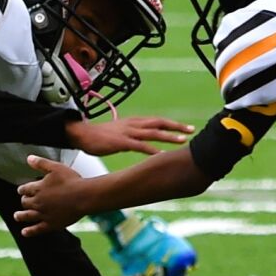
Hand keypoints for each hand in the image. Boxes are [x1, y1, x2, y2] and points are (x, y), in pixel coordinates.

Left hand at [15, 155, 89, 234]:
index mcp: (38, 188)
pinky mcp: (51, 224)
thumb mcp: (56, 167)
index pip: (25, 189)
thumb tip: (28, 158)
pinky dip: (29, 231)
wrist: (84, 196)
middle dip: (24, 201)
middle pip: (26, 202)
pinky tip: (24, 232)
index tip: (21, 190)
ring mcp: (44, 214)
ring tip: (16, 216)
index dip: (22, 189)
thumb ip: (41, 163)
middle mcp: (38, 202)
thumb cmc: (72, 180)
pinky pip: (37, 229)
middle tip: (24, 201)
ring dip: (21, 216)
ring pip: (27, 216)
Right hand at [65, 116, 192, 156]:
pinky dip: (151, 150)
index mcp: (134, 121)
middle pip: (159, 123)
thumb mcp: (121, 131)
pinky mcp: (121, 142)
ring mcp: (127, 133)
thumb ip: (134, 135)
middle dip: (176, 127)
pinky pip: (139, 146)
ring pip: (152, 133)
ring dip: (168, 136)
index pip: (157, 120)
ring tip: (182, 140)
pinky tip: (160, 154)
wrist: (83, 134)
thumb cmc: (101, 135)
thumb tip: (146, 143)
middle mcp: (133, 124)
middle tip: (191, 130)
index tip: (186, 127)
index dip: (172, 123)